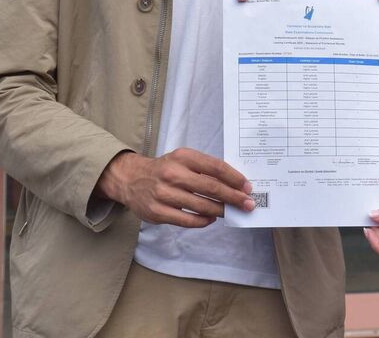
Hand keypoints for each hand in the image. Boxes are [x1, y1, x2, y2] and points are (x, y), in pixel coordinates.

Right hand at [96, 149, 254, 227]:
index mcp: (183, 157)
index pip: (215, 167)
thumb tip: (233, 184)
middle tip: (248, 203)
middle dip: (233, 197)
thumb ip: (204, 168)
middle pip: (211, 187)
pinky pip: (187, 220)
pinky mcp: (157, 212)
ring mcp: (164, 194)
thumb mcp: (182, 159)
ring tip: (231, 212)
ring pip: (201, 205)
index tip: (247, 187)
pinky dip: (203, 221)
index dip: (234, 178)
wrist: (131, 179)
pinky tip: (211, 218)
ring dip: (221, 210)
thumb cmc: (164, 169)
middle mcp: (173, 174)